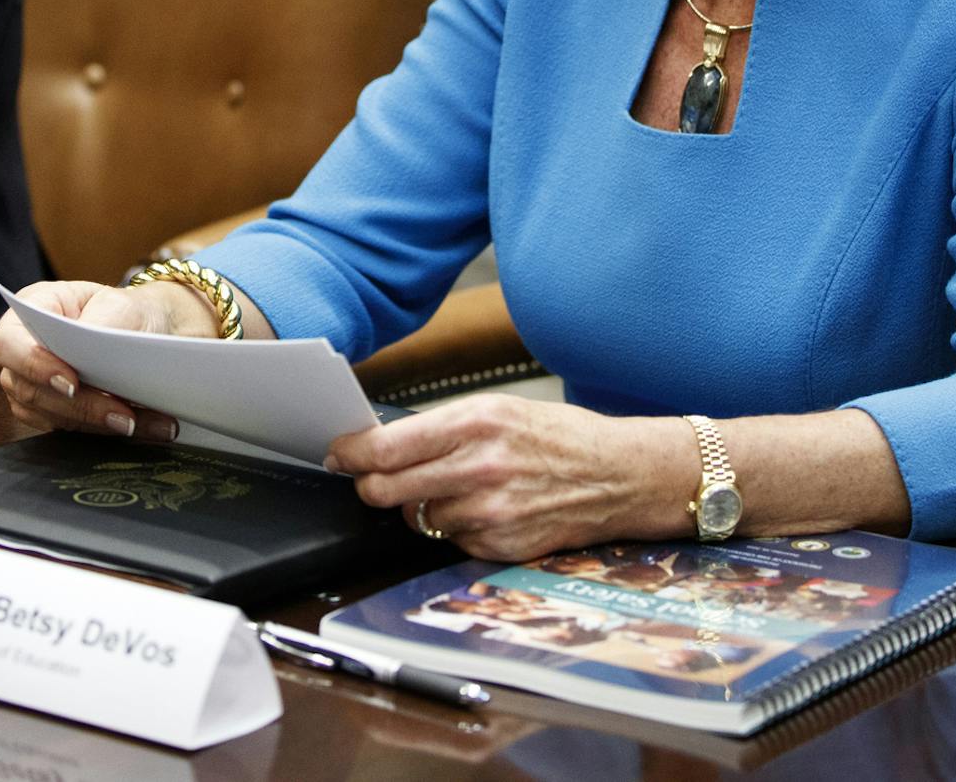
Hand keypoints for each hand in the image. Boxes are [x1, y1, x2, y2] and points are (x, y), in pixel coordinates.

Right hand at [0, 279, 213, 440]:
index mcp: (31, 310)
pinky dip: (108, 431)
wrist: (146, 330)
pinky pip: (72, 430)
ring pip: (51, 416)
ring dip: (99, 424)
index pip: (8, 344)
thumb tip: (88, 355)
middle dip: (81, 406)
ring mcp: (33, 385)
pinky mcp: (52, 412)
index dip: (32, 366)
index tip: (72, 383)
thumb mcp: (119, 305)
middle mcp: (22, 351)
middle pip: (29, 390)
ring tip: (141, 423)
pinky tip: (144, 428)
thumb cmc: (125, 310)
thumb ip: (100, 326)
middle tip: (124, 416)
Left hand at [325, 394, 689, 560]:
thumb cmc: (555, 436)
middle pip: (386, 490)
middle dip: (371, 485)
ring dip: (420, 506)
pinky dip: (456, 527)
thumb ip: (439, 428)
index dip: (350, 454)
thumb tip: (379, 444)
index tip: (337, 454)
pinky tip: (484, 509)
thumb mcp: (496, 410)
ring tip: (454, 487)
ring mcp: (490, 512)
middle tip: (373, 479)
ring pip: (417, 517)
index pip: (385, 448)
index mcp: (474, 423)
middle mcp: (478, 468)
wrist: (618, 474)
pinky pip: (451, 539)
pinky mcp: (502, 545)